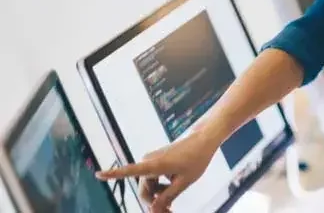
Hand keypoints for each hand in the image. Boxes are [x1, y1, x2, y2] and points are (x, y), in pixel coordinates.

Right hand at [96, 131, 216, 212]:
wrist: (203, 140)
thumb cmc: (196, 159)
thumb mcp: (184, 182)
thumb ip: (168, 197)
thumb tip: (153, 210)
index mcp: (155, 165)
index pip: (130, 170)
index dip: (113, 174)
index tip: (98, 174)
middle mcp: (149, 161)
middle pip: (144, 189)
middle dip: (153, 203)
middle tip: (168, 212)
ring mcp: (152, 160)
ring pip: (149, 186)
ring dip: (158, 196)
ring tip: (172, 205)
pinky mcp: (156, 161)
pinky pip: (154, 179)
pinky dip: (161, 187)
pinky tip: (172, 191)